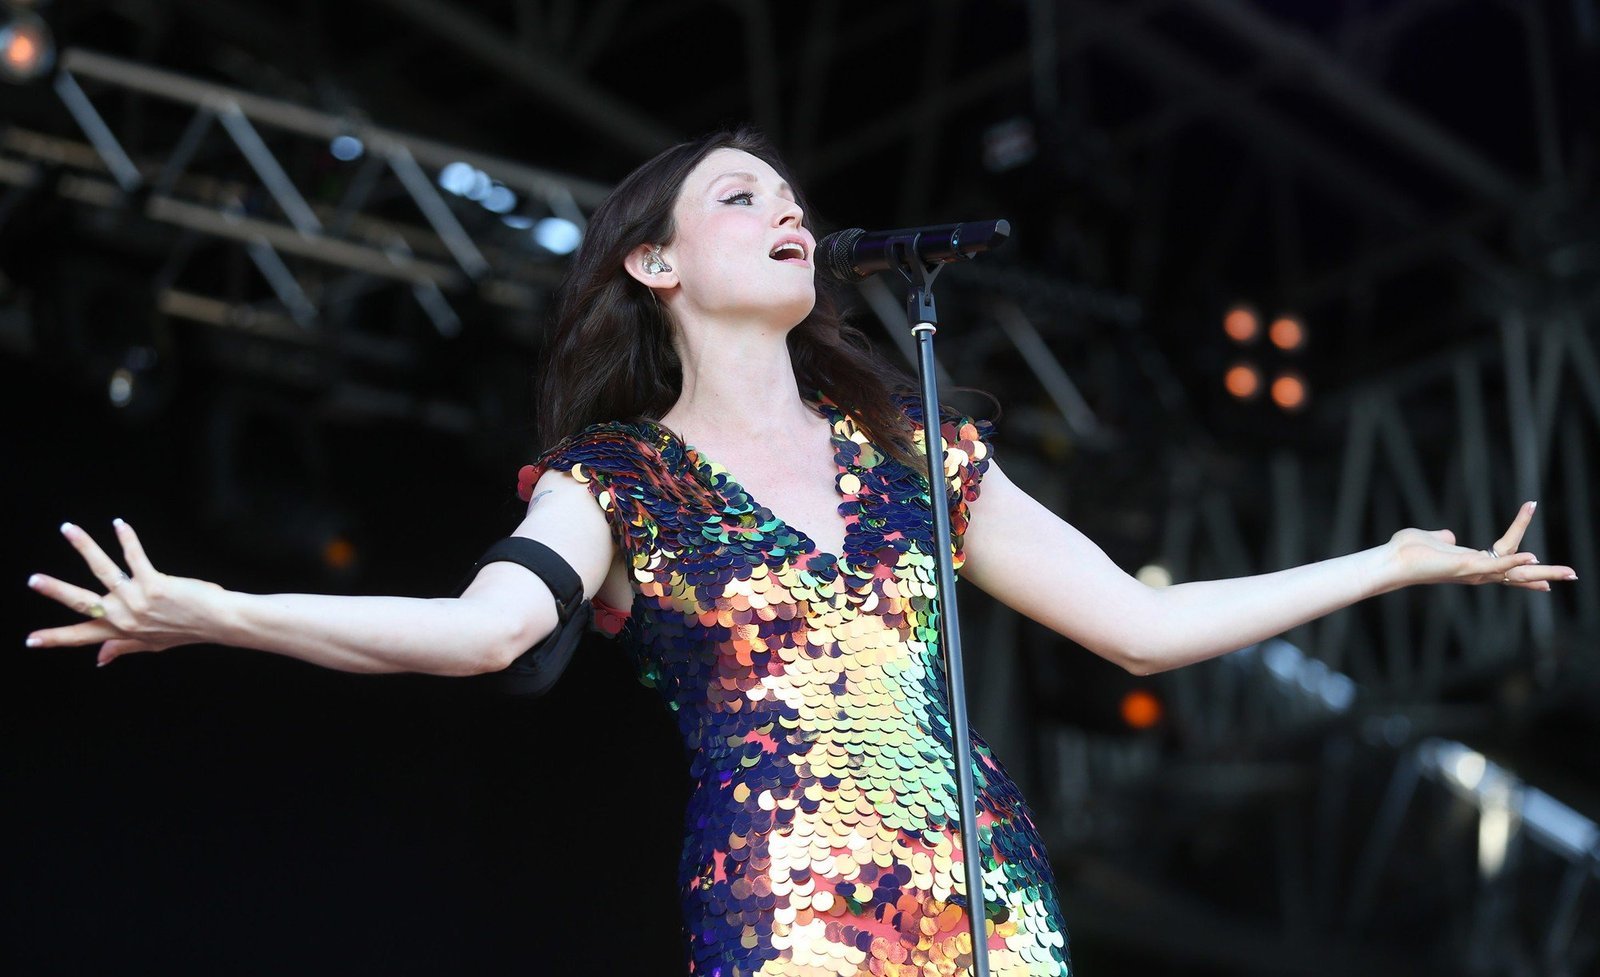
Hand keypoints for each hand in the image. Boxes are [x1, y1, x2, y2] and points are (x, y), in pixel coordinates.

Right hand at [26, 520, 224, 665]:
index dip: (55, 638)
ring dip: (85, 546)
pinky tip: (118, 525)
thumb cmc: (185, 630)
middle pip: (82, 601)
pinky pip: (135, 557)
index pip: (81, 636)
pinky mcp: (155, 586)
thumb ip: (122, 648)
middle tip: (33, 580)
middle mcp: (125, 617)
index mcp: (121, 631)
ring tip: (68, 529)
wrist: (219, 623)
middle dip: (56, 590)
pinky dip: (127, 539)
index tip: (29, 640)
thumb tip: (99, 659)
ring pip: (103, 569)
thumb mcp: (150, 644)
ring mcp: (138, 600)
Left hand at [1386, 501, 1577, 590]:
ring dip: (1543, 572)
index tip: (1532, 508)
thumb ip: (1444, 537)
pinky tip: (1532, 557)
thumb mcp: (1432, 538)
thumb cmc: (1407, 550)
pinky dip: (1513, 562)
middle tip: (1573, 574)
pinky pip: (1495, 565)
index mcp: (1473, 562)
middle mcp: (1477, 571)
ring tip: (1568, 573)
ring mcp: (1473, 572)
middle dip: (1546, 574)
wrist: (1390, 560)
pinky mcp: (1465, 568)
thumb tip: (1448, 536)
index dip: (1521, 539)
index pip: (1506, 553)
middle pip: (1519, 574)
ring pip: (1515, 573)